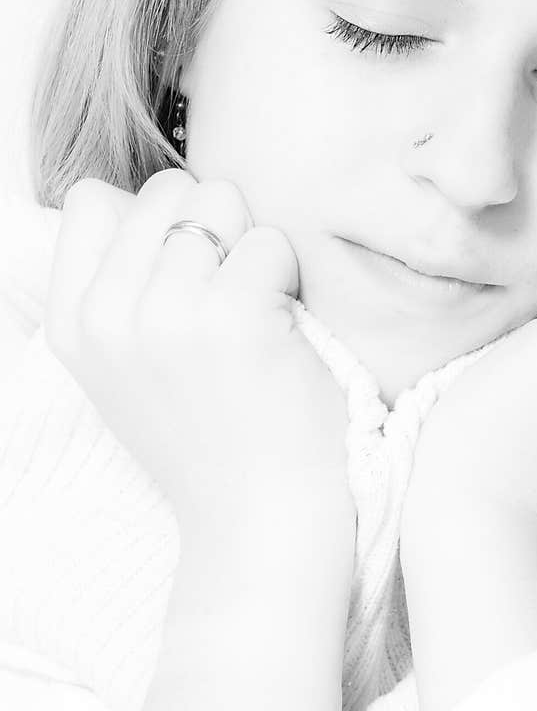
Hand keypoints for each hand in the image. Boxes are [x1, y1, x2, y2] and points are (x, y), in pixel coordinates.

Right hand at [44, 169, 351, 528]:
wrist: (258, 520)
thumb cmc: (211, 444)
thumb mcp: (126, 375)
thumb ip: (117, 294)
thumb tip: (140, 204)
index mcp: (74, 324)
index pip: (94, 202)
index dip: (155, 222)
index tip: (189, 273)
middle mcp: (108, 314)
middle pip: (167, 191)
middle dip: (214, 225)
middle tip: (235, 293)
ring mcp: (167, 314)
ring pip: (221, 203)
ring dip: (254, 250)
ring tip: (261, 313)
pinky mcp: (233, 318)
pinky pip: (269, 242)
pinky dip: (289, 275)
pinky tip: (285, 328)